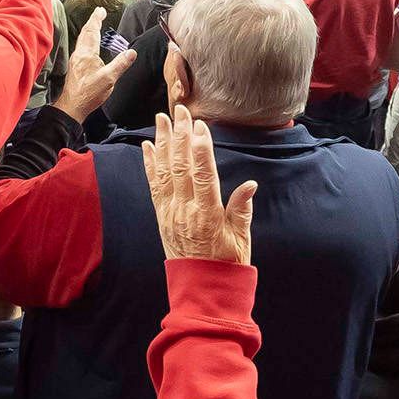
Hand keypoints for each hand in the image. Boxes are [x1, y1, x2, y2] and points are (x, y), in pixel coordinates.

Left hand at [51, 10, 136, 119]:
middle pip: (85, 33)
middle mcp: (79, 54)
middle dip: (92, 22)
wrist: (72, 106)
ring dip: (88, 30)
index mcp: (87, 53)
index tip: (100, 10)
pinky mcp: (75, 66)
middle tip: (98, 13)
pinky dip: (86, 40)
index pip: (92, 31)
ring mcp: (75, 60)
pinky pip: (81, 47)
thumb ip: (120, 64)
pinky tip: (88, 45)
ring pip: (82, 39)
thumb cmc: (89, 93)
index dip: (96, 19)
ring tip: (94, 25)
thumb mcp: (109, 78)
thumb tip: (132, 52)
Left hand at [144, 113, 255, 265]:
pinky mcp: (161, 215)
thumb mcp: (241, 239)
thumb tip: (250, 185)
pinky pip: (154, 185)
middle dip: (180, 135)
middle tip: (179, 111)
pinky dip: (150, 164)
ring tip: (161, 119)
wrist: (201, 288)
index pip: (203, 175)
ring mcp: (170, 212)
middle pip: (181, 166)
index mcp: (207, 215)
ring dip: (162, 143)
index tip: (200, 126)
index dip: (201, 148)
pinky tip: (147, 146)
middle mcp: (185, 210)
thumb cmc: (227, 263)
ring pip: (164, 171)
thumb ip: (242, 210)